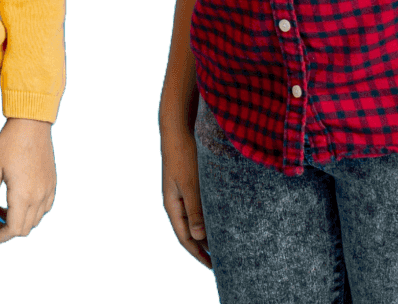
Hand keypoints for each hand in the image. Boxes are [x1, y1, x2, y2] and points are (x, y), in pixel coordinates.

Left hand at [0, 118, 55, 243]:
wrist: (31, 124)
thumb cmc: (8, 144)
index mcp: (23, 196)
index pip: (13, 230)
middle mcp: (39, 197)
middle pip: (24, 229)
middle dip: (5, 229)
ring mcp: (48, 190)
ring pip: (35, 220)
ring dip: (18, 220)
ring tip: (1, 207)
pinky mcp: (52, 183)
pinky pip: (44, 207)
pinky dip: (31, 211)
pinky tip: (18, 200)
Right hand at [160, 118, 209, 267]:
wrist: (179, 131)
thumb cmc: (184, 157)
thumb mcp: (191, 185)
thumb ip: (195, 210)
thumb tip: (198, 237)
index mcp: (173, 206)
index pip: (185, 238)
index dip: (198, 254)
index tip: (213, 266)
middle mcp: (176, 203)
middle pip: (190, 232)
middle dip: (204, 247)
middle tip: (222, 260)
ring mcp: (183, 194)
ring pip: (196, 220)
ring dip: (208, 233)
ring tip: (224, 244)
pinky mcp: (191, 185)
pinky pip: (200, 208)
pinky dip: (210, 217)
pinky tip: (222, 219)